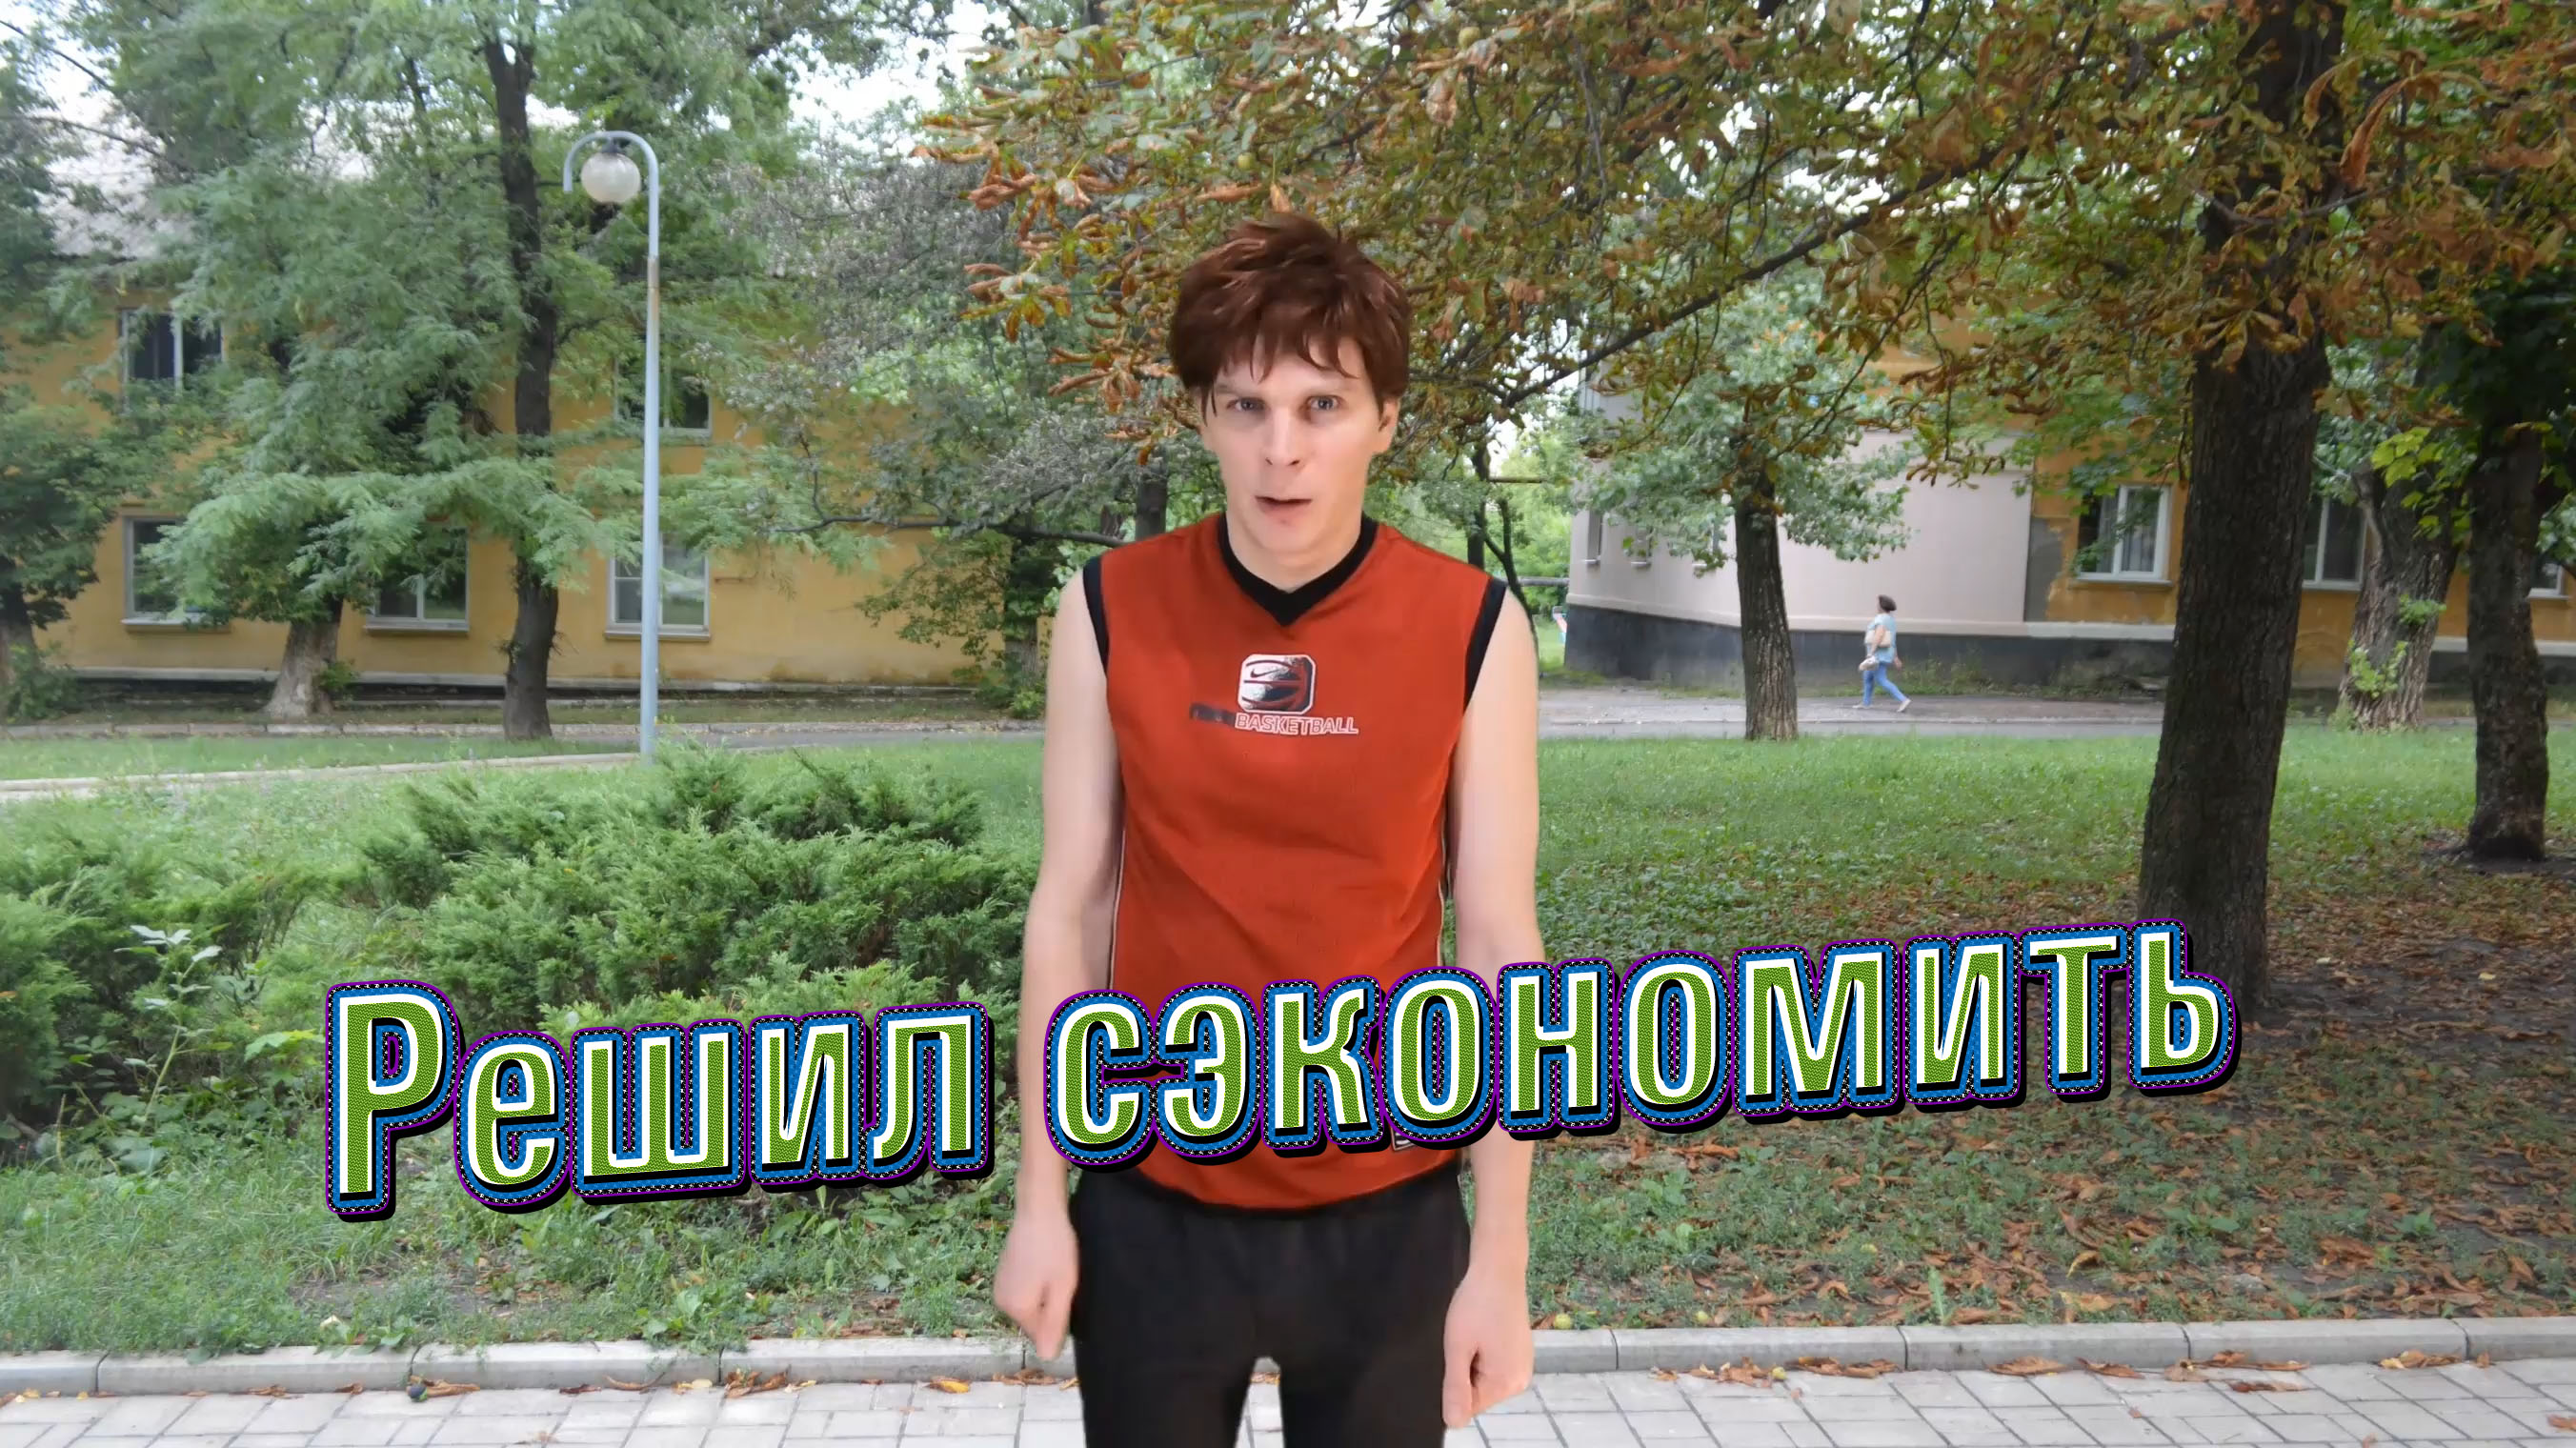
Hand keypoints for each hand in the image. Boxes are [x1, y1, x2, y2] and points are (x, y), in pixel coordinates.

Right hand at [992, 1199, 1078, 1361]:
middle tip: (1064, 1280)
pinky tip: (1046, 1262)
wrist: (1039, 1208)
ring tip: (1055, 1269)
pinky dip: (1037, 1282)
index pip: (1042, 1333)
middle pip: (1034, 1319)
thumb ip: (1054, 1325)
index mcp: (1015, 1309)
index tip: (1068, 1294)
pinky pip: (1024, 1289)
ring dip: (1045, 1293)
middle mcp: (1001, 1301)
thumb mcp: (1062, 1289)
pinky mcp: (1004, 1272)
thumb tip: (1046, 1358)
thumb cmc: (1055, 1249)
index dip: (1060, 1317)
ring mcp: (1000, 1285)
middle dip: (1051, 1306)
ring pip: (1030, 1303)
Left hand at [1441, 1256, 1533, 1426]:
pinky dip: (1482, 1353)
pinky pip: (1493, 1365)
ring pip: (1484, 1378)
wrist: (1498, 1268)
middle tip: (1462, 1342)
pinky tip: (1481, 1330)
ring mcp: (1523, 1365)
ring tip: (1471, 1334)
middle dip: (1464, 1372)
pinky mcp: (1520, 1352)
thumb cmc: (1475, 1304)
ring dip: (1472, 1362)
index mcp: (1506, 1383)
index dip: (1453, 1384)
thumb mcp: (1457, 1346)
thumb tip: (1454, 1423)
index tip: (1453, 1355)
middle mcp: (1520, 1380)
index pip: (1469, 1406)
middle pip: (1478, 1393)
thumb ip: (1455, 1387)